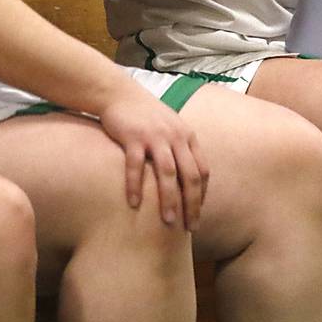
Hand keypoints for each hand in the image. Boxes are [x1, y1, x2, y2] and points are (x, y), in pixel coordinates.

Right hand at [98, 85, 208, 229]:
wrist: (120, 94)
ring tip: (168, 222)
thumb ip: (180, 150)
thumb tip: (187, 182)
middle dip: (191, 204)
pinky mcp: (133, 136)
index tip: (197, 215)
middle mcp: (176, 136)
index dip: (201, 195)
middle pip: (189, 175)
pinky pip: (136, 166)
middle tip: (189, 228)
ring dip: (169, 200)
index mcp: (188, 136)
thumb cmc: (146, 116)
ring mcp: (155, 136)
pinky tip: (134, 204)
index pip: (202, 170)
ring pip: (167, 173)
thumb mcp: (171, 128)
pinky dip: (135, 186)